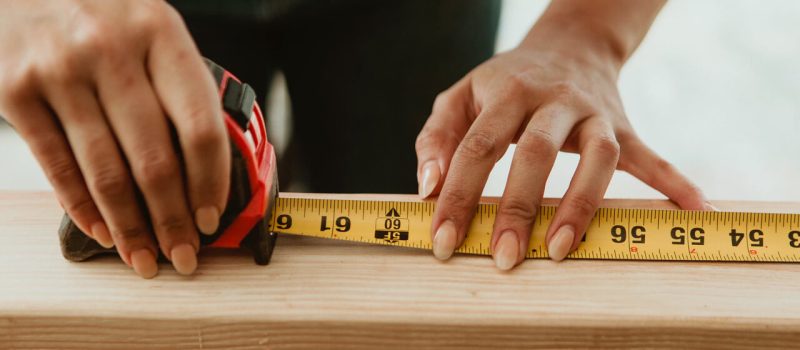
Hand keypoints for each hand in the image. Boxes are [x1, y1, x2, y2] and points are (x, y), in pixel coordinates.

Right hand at [0, 0, 229, 277]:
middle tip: (183, 254)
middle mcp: (111, 51)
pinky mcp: (15, 90)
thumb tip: (209, 169)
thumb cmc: (103, 12)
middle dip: (173, 220)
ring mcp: (60, 71)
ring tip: (146, 258)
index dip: (210, 183)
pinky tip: (104, 231)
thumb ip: (180, 88)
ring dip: (131, 227)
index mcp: (161, 34)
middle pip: (154, 160)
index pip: (199, 126)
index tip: (213, 217)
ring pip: (105, 172)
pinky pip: (56, 166)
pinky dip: (83, 208)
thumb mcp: (154, 32)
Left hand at [416, 26, 709, 269]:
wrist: (568, 44)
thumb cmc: (503, 82)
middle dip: (518, 208)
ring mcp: (594, 113)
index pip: (477, 148)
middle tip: (505, 258)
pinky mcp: (624, 125)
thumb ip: (437, 138)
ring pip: (597, 157)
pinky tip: (693, 207)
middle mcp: (553, 101)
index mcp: (506, 93)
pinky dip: (673, 181)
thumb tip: (428, 187)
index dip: (459, 196)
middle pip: (536, 153)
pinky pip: (651, 155)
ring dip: (581, 204)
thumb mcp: (461, 96)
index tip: (444, 241)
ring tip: (562, 251)